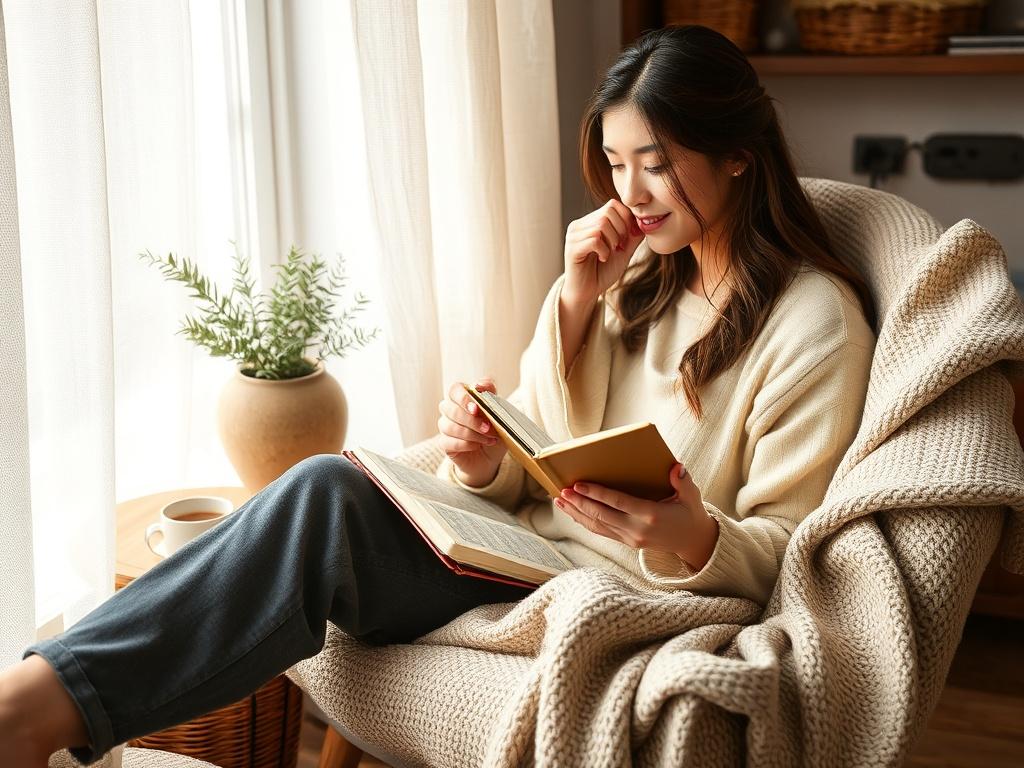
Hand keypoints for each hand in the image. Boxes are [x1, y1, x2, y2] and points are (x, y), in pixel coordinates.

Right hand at [437, 377, 507, 486]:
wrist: (491, 456)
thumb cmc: (494, 430)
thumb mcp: (499, 412)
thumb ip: (490, 394)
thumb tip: (479, 385)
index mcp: (463, 397)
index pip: (455, 390)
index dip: (463, 398)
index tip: (476, 408)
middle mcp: (450, 409)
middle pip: (451, 409)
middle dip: (471, 420)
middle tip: (488, 428)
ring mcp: (445, 426)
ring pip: (449, 426)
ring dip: (472, 434)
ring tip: (488, 439)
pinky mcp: (444, 443)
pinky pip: (449, 442)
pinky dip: (466, 445)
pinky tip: (477, 446)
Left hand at [554, 462, 718, 571]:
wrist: (693, 541)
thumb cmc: (690, 512)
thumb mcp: (691, 496)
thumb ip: (683, 481)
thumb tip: (676, 467)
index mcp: (651, 516)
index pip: (618, 503)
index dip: (597, 494)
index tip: (579, 485)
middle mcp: (638, 530)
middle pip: (602, 515)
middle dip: (580, 503)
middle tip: (563, 490)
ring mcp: (630, 539)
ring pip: (597, 525)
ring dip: (577, 513)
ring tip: (560, 500)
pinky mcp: (627, 542)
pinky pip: (601, 531)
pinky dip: (585, 521)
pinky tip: (573, 512)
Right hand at [562, 199, 644, 306]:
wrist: (587, 293)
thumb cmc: (602, 272)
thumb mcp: (623, 252)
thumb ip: (633, 236)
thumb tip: (642, 221)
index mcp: (590, 222)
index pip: (612, 205)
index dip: (626, 219)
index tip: (627, 238)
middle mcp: (579, 225)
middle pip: (608, 212)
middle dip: (621, 230)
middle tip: (619, 247)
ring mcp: (573, 236)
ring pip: (601, 224)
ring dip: (612, 241)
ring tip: (609, 253)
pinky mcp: (572, 249)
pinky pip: (594, 239)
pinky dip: (604, 250)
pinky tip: (602, 258)